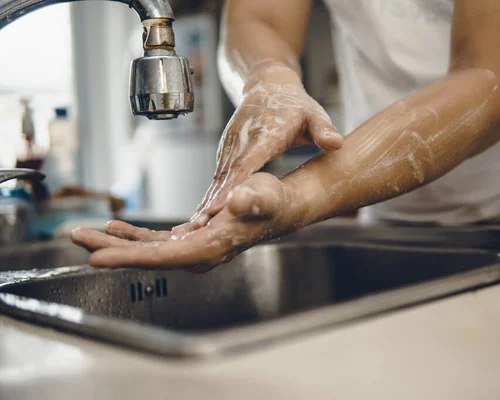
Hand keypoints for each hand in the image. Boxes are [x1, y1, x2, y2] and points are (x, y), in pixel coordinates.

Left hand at [71, 173, 290, 271]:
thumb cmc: (272, 201)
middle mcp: (198, 254)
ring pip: (147, 251)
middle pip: (146, 258)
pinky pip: (156, 243)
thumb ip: (253, 199)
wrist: (277, 207)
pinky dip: (134, 237)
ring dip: (116, 244)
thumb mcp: (265, 194)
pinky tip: (117, 229)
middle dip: (110, 250)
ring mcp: (192, 249)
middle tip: (77, 238)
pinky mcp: (190, 240)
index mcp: (211, 247)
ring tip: (86, 234)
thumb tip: (237, 201)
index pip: (162, 257)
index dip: (128, 258)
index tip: (97, 257)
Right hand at [186, 62, 341, 233]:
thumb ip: (324, 129)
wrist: (267, 84)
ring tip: (196, 227)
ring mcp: (231, 145)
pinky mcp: (226, 150)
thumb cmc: (294, 103)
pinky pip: (218, 175)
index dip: (234, 185)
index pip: (246, 163)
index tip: (221, 205)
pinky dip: (211, 194)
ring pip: (218, 177)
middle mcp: (242, 140)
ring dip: (207, 200)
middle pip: (226, 175)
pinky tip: (203, 215)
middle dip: (213, 200)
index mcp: (265, 134)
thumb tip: (335, 143)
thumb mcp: (314, 113)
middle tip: (200, 226)